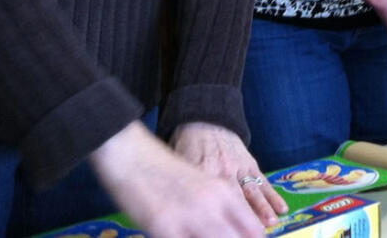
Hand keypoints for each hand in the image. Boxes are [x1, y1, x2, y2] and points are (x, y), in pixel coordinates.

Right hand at [90, 121, 265, 237]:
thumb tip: (234, 232)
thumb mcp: (204, 185)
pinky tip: (179, 237)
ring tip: (197, 235)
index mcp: (225, 193)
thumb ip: (222, 208)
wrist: (134, 156)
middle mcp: (213, 206)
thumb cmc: (168, 171)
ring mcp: (189, 219)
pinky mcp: (165, 229)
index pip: (253, 229)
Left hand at [172, 122, 286, 226]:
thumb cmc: (187, 149)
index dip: (218, 218)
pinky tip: (282, 209)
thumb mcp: (179, 167)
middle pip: (234, 200)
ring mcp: (239, 167)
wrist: (204, 121)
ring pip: (252, 191)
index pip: (211, 202)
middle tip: (252, 233)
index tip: (225, 232)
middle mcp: (223, 171)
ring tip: (270, 224)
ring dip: (263, 208)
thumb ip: (186, 189)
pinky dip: (273, 195)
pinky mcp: (250, 164)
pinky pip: (263, 181)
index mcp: (203, 174)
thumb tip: (185, 214)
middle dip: (244, 219)